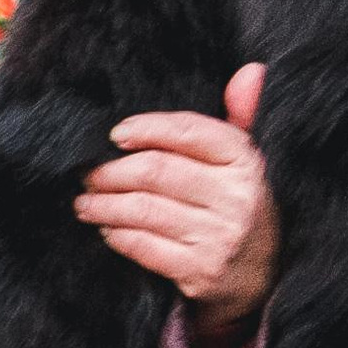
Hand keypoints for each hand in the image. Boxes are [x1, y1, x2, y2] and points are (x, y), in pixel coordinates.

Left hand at [76, 63, 279, 334]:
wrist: (264, 277)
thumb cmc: (239, 205)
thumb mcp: (246, 163)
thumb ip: (241, 115)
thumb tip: (251, 70)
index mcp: (246, 161)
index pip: (188, 132)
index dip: (146, 128)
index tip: (114, 134)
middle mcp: (237, 198)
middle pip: (156, 172)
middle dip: (111, 171)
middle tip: (86, 172)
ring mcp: (220, 238)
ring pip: (144, 210)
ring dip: (104, 204)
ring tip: (83, 201)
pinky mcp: (202, 272)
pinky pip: (145, 247)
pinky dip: (118, 236)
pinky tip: (106, 228)